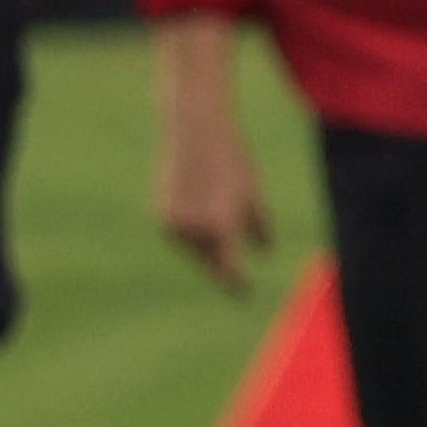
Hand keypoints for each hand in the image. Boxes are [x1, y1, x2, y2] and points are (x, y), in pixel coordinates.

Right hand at [152, 94, 269, 292]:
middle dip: (222, 266)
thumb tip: (265, 252)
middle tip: (235, 274)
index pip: (229, 269)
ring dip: (206, 247)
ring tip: (216, 217)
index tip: (244, 292)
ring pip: (194, 251)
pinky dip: (191, 234)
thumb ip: (259, 227)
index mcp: (223, 226)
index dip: (237, 283)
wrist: (195, 133)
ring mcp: (176, 225)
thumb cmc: (233, 163)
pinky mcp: (162, 218)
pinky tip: (199, 212)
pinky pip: (180, 238)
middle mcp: (196, 230)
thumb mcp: (254, 195)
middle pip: (211, 262)